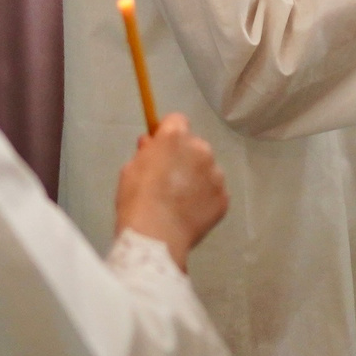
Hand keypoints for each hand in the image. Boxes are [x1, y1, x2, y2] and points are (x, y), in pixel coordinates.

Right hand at [115, 114, 228, 269]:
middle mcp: (201, 150)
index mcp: (176, 137)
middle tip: (169, 179)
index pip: (177, 120)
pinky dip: (205, 199)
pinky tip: (189, 213)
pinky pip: (214, 192)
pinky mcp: (224, 197)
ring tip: (179, 200)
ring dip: (197, 178)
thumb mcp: (131, 170)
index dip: (168, 133)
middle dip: (185, 156)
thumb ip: (145, 152)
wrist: (156, 236)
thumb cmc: (137, 200)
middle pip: (195, 145)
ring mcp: (216, 174)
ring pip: (207, 169)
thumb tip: (150, 143)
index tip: (161, 147)